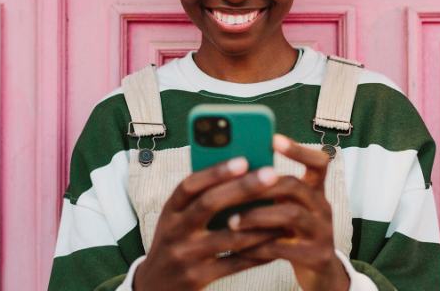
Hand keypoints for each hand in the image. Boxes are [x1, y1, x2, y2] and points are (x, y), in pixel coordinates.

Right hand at [133, 157, 282, 290]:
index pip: (190, 185)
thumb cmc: (176, 243)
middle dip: (242, 188)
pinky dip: (258, 253)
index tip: (242, 160)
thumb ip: (201, 199)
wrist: (155, 286)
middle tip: (271, 175)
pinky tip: (276, 243)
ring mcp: (185, 255)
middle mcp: (175, 230)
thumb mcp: (178, 218)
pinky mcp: (198, 277)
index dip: (215, 171)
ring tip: (284, 213)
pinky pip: (235, 263)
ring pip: (228, 237)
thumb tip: (243, 173)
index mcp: (170, 210)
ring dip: (260, 224)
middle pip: (209, 204)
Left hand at [228, 135, 350, 290]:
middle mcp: (323, 207)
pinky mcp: (318, 257)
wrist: (320, 274)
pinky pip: (285, 248)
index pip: (317, 162)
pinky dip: (259, 247)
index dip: (298, 150)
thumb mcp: (288, 209)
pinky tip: (239, 248)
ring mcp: (323, 232)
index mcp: (315, 191)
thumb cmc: (293, 234)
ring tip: (231, 221)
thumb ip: (270, 192)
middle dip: (261, 186)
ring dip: (257, 216)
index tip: (273, 139)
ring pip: (291, 215)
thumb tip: (230, 171)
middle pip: (296, 186)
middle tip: (233, 189)